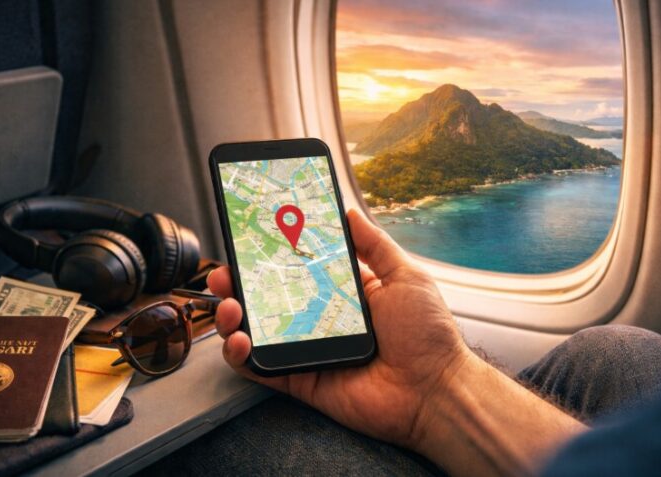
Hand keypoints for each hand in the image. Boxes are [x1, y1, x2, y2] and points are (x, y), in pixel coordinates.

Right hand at [207, 208, 473, 449]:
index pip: (297, 269)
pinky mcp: (300, 379)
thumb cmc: (427, 334)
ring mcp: (307, 350)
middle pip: (268, 298)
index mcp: (342, 294)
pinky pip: (261, 368)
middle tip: (225, 271)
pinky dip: (241, 355)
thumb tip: (350, 213)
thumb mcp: (404, 276)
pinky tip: (239, 339)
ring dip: (233, 317)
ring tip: (229, 305)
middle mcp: (320, 320)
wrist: (435, 390)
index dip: (271, 256)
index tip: (250, 238)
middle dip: (240, 283)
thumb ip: (374, 245)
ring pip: (256, 331)